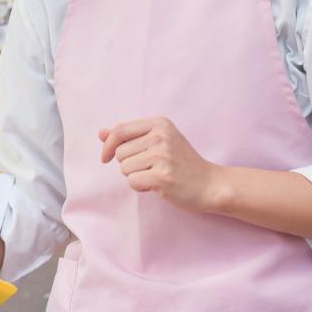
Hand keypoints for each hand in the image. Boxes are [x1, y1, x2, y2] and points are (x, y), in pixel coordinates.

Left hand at [99, 117, 226, 212]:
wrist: (210, 184)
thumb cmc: (182, 163)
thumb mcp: (159, 141)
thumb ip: (129, 136)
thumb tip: (101, 133)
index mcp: (160, 123)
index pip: (120, 130)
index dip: (108, 145)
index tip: (106, 157)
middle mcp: (161, 136)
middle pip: (120, 152)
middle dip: (129, 164)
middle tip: (150, 168)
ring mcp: (162, 156)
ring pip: (124, 168)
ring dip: (135, 176)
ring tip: (155, 175)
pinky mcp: (162, 176)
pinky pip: (132, 182)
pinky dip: (141, 187)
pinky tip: (157, 185)